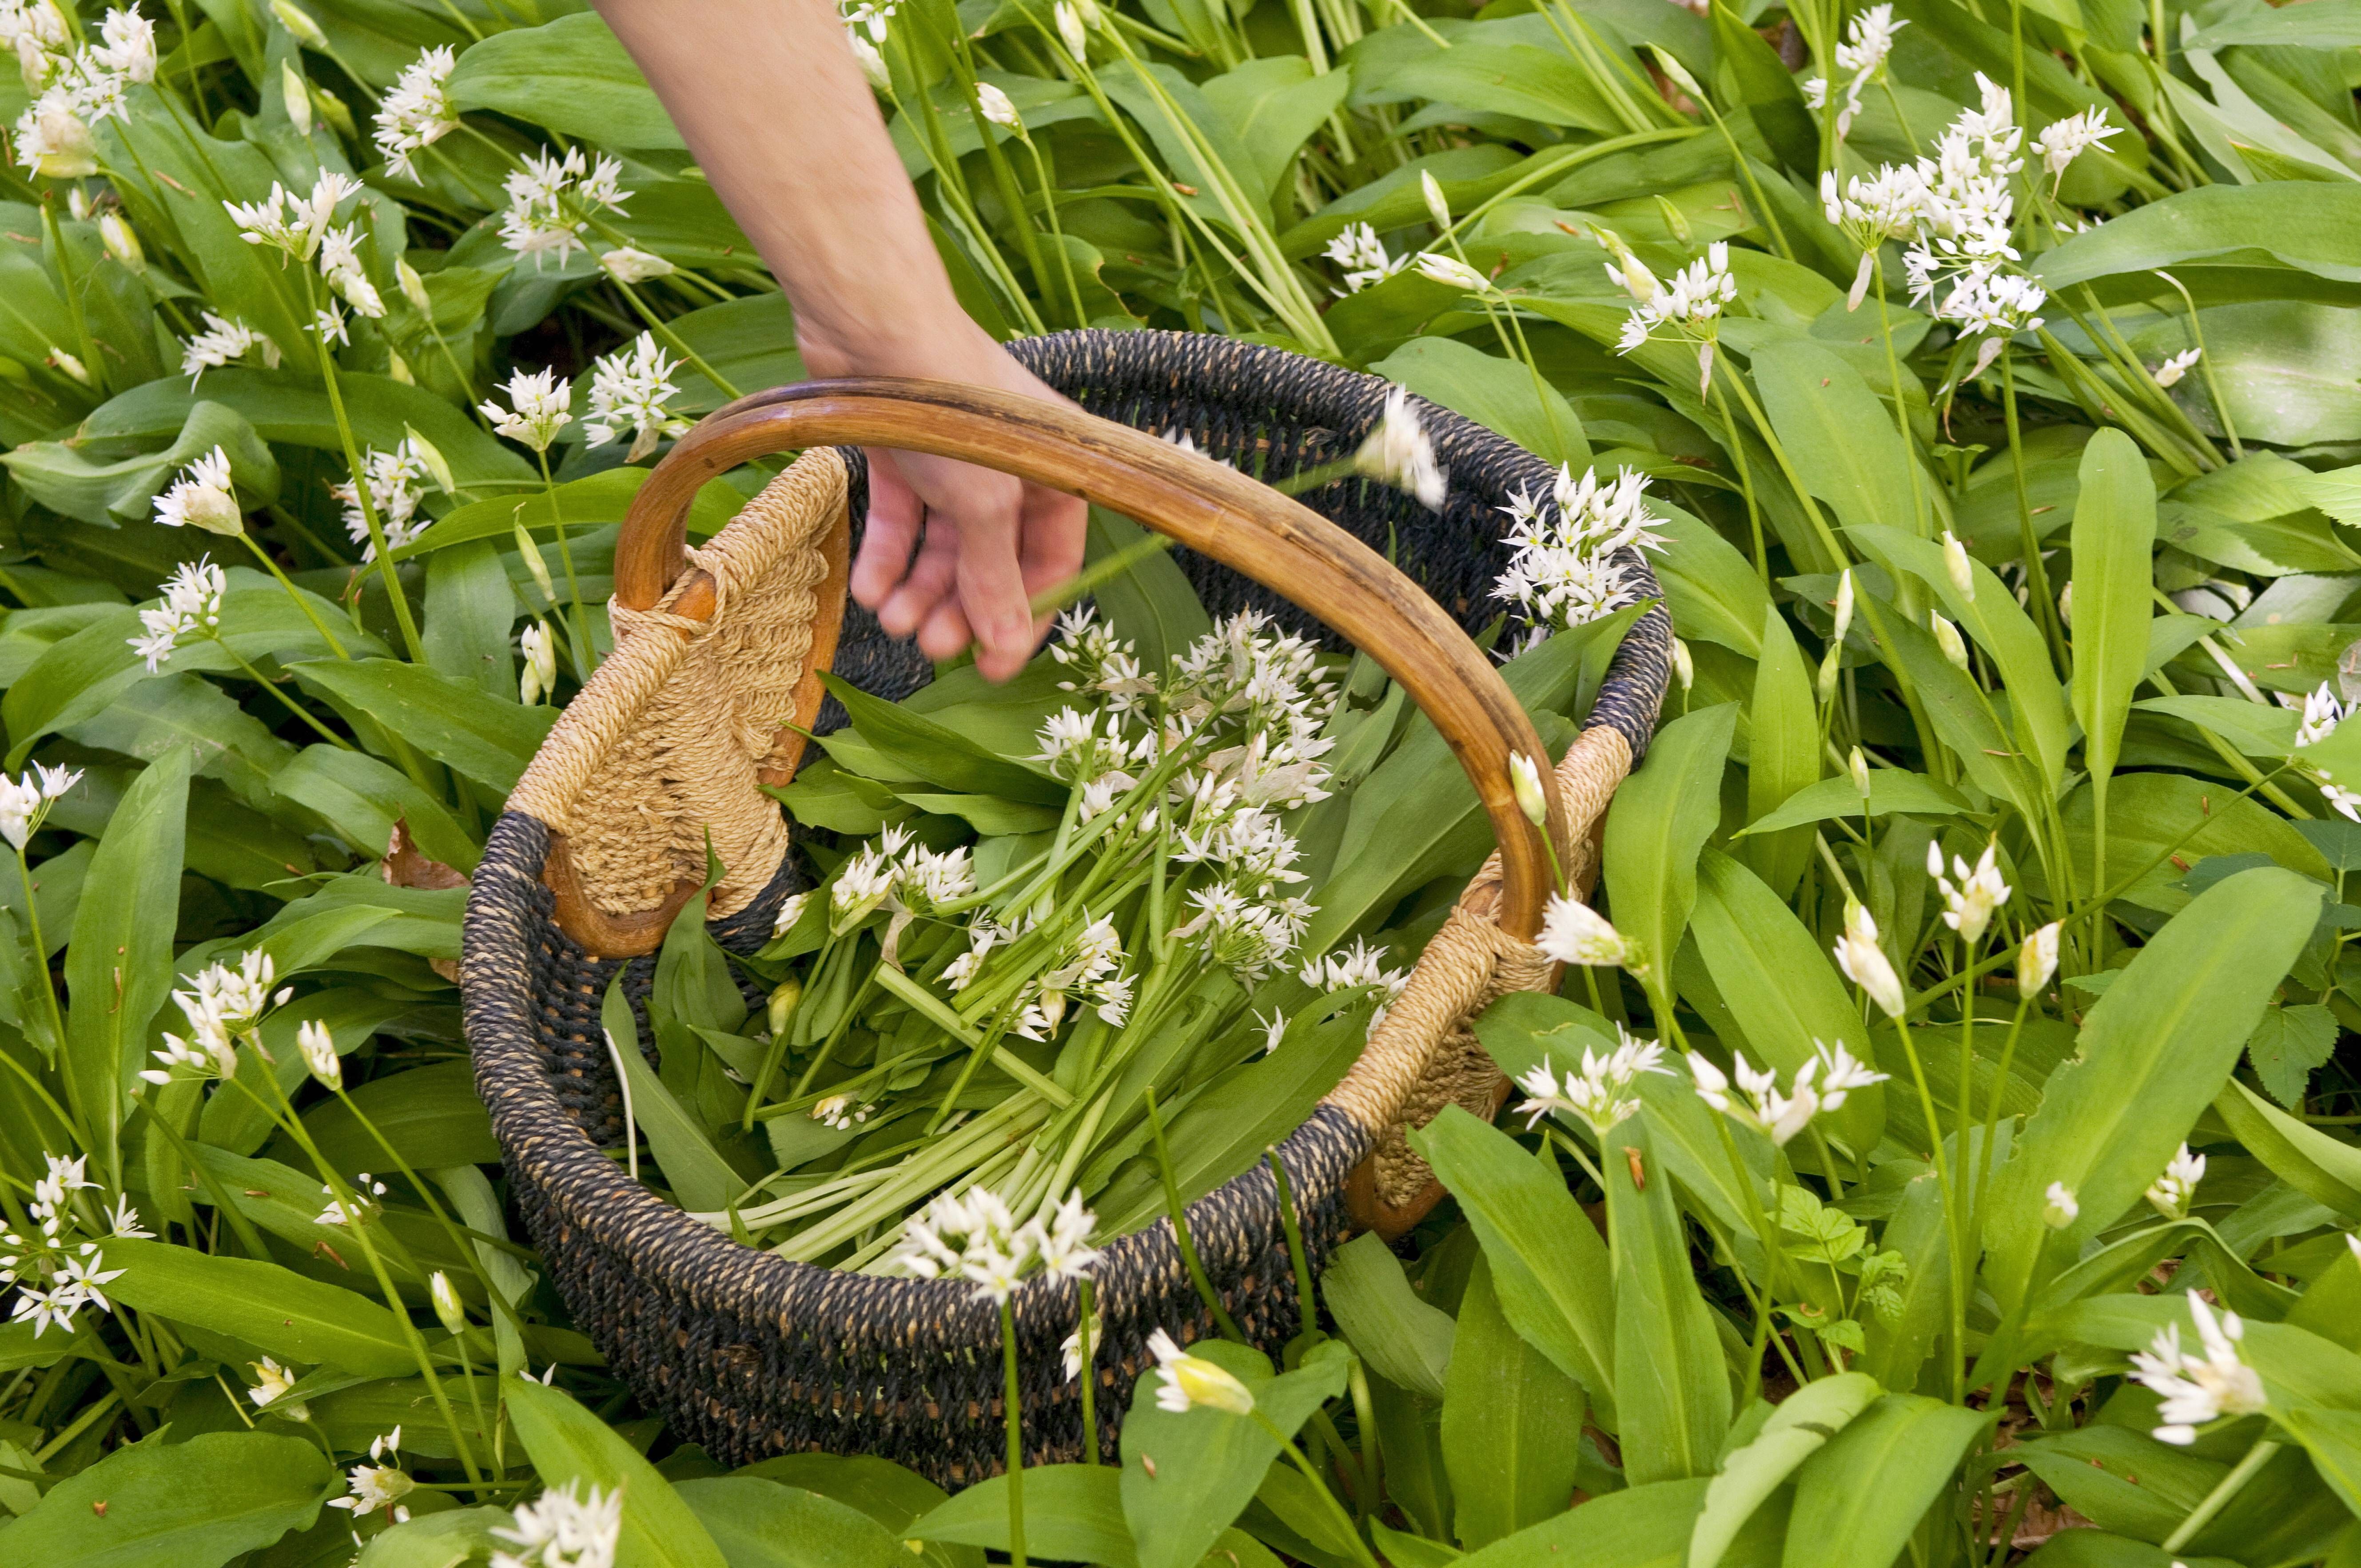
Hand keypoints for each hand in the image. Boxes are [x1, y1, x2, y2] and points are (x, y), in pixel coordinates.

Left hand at [802, 319, 1087, 682]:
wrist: (876, 328)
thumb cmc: (953, 409)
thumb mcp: (985, 506)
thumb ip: (995, 578)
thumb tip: (1008, 647)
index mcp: (1053, 475)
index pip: (1052, 562)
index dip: (1024, 615)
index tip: (993, 664)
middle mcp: (1009, 470)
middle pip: (992, 559)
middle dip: (960, 607)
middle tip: (931, 646)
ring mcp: (956, 461)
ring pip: (943, 545)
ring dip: (919, 589)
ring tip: (892, 621)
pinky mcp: (906, 452)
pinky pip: (902, 519)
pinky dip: (887, 555)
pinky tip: (868, 589)